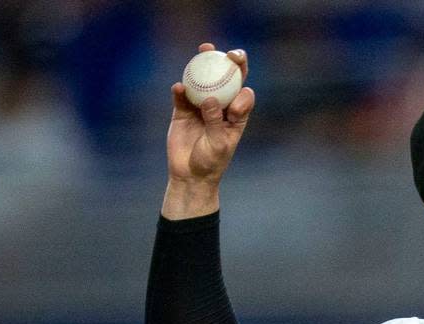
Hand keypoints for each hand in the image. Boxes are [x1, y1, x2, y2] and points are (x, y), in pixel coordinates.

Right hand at [162, 43, 254, 218]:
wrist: (190, 174)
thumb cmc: (211, 162)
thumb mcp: (218, 144)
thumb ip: (215, 122)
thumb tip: (210, 98)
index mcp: (236, 116)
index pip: (243, 93)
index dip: (244, 80)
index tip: (238, 80)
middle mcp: (220, 107)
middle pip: (226, 80)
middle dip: (230, 63)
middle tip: (227, 52)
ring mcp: (201, 107)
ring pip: (203, 82)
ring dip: (203, 65)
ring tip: (204, 49)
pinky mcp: (183, 111)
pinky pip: (182, 96)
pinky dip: (181, 90)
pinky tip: (179, 87)